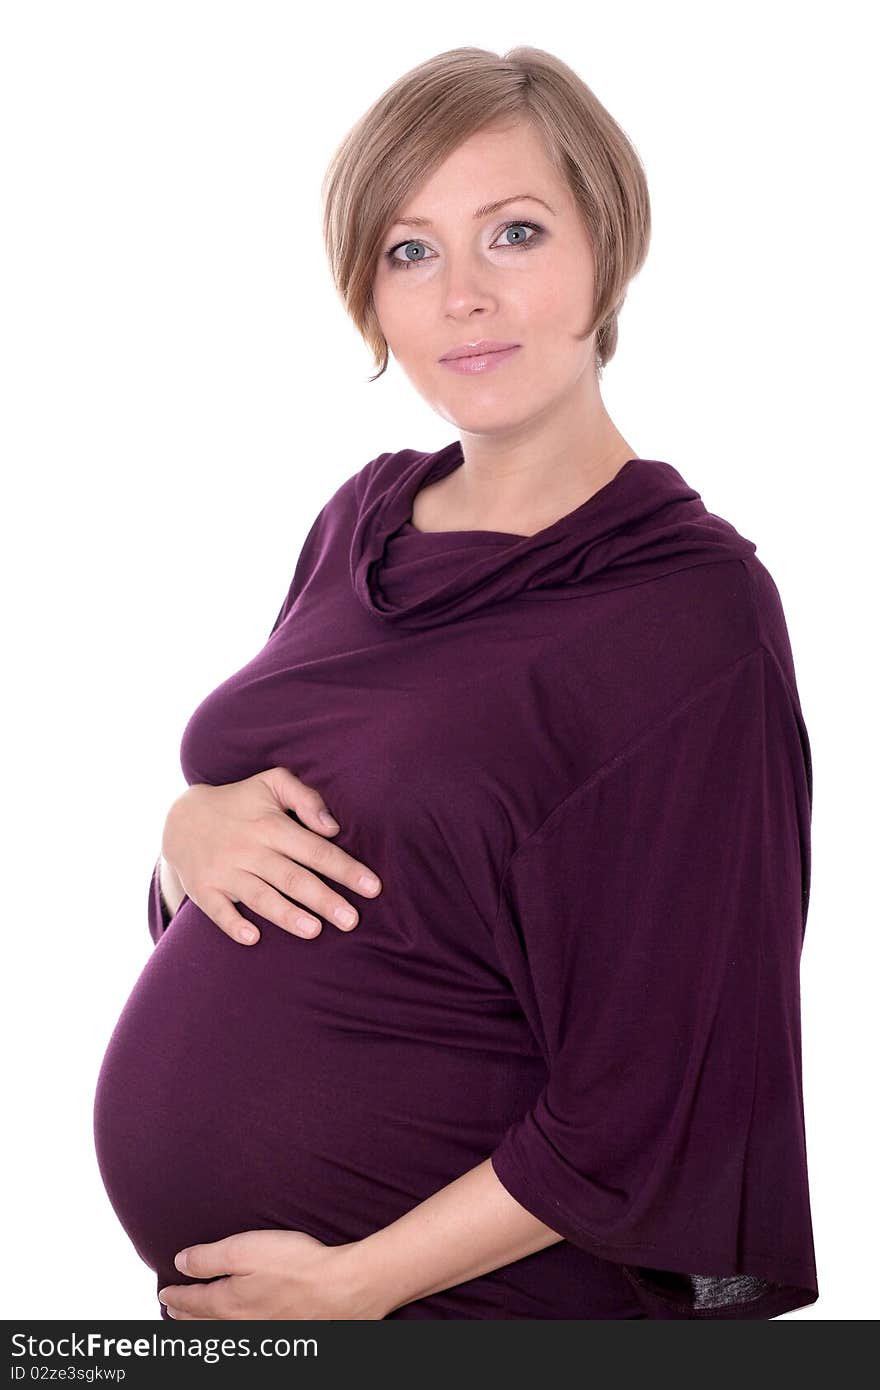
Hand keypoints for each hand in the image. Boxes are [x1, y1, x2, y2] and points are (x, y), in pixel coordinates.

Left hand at [157, 1229, 387, 1319]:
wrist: (341, 1290)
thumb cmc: (297, 1266)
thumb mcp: (245, 1249)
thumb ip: (209, 1257)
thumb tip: (181, 1262)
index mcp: (227, 1303)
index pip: (192, 1302)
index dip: (175, 1297)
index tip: (164, 1293)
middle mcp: (240, 1325)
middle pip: (203, 1324)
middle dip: (184, 1317)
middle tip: (171, 1312)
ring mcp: (261, 1334)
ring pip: (221, 1335)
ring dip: (203, 1329)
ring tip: (193, 1325)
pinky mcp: (280, 1335)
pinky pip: (242, 1339)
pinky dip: (227, 1335)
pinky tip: (234, 1330)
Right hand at [161, 767, 381, 945]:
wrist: (181, 819)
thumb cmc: (240, 802)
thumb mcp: (271, 783)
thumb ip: (305, 797)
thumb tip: (331, 827)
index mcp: (271, 825)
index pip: (315, 850)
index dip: (346, 869)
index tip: (373, 887)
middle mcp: (249, 849)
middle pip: (293, 878)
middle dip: (324, 900)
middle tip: (352, 920)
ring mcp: (225, 871)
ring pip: (260, 897)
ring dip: (287, 915)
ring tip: (314, 931)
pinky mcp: (204, 890)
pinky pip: (218, 911)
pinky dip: (234, 925)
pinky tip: (253, 938)